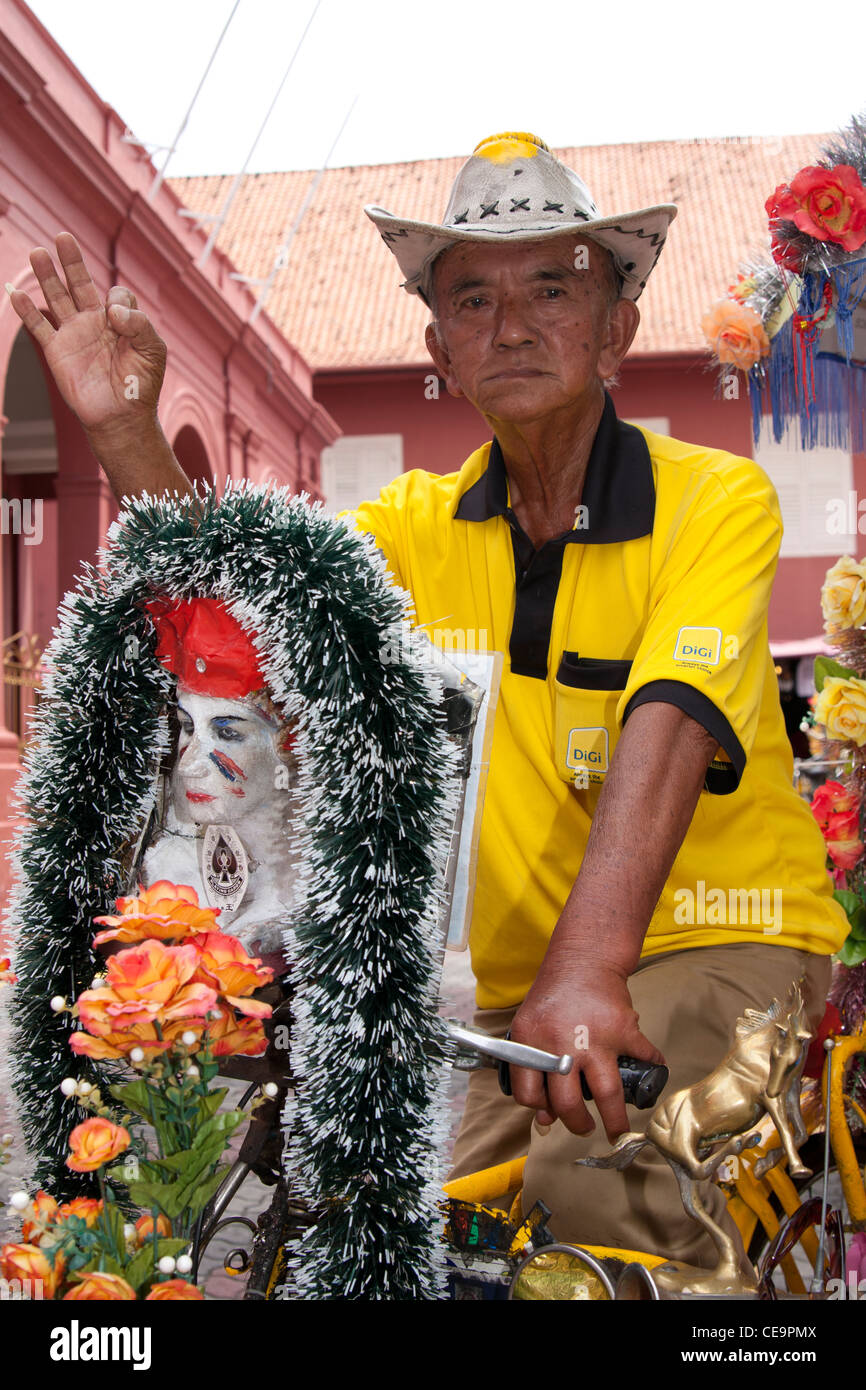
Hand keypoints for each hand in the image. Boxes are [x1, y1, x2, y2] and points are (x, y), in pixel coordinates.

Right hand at [6, 232, 166, 439]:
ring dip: (47, 276)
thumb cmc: (141, 385)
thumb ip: (140, 324)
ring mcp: (74, 335)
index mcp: (121, 321)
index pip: (116, 295)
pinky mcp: (57, 352)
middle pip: (80, 284)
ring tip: (37, 253)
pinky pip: (39, 327)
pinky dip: (27, 310)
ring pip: (57, 298)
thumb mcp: (153, 351)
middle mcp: (95, 323)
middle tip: (63, 237)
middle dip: (72, 261)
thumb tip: (112, 309)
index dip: (117, 300)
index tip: (117, 319)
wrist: (121, 417)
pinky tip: (15, 292)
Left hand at [509, 954, 664, 1141]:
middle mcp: (561, 1043)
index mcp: (531, 1042)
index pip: (528, 1093)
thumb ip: (534, 1068)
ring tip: (616, 1131)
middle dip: (577, 1124)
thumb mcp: (531, 1030)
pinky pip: (644, 1058)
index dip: (539, 1108)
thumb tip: (545, 1117)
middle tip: (584, 1128)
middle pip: (567, 1102)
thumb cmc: (554, 998)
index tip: (549, 1113)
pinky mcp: (623, 1030)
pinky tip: (655, 1073)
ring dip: (614, 1120)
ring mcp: (595, 1038)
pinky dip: (653, 1068)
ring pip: (606, 1093)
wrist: (583, 960)